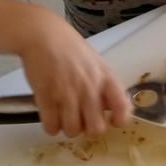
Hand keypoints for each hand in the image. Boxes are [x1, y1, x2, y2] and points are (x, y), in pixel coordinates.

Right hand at [18, 19, 130, 137]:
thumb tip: (108, 109)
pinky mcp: (45, 96)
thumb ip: (103, 84)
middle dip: (88, 129)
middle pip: (96, 129)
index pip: (122, 107)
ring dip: (67, 128)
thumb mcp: (95, 62)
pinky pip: (51, 126)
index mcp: (105, 77)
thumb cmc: (69, 47)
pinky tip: (50, 117)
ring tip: (63, 117)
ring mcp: (67, 93)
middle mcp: (89, 87)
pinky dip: (51, 127)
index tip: (111, 121)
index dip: (119, 120)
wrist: (42, 34)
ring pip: (72, 131)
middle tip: (81, 120)